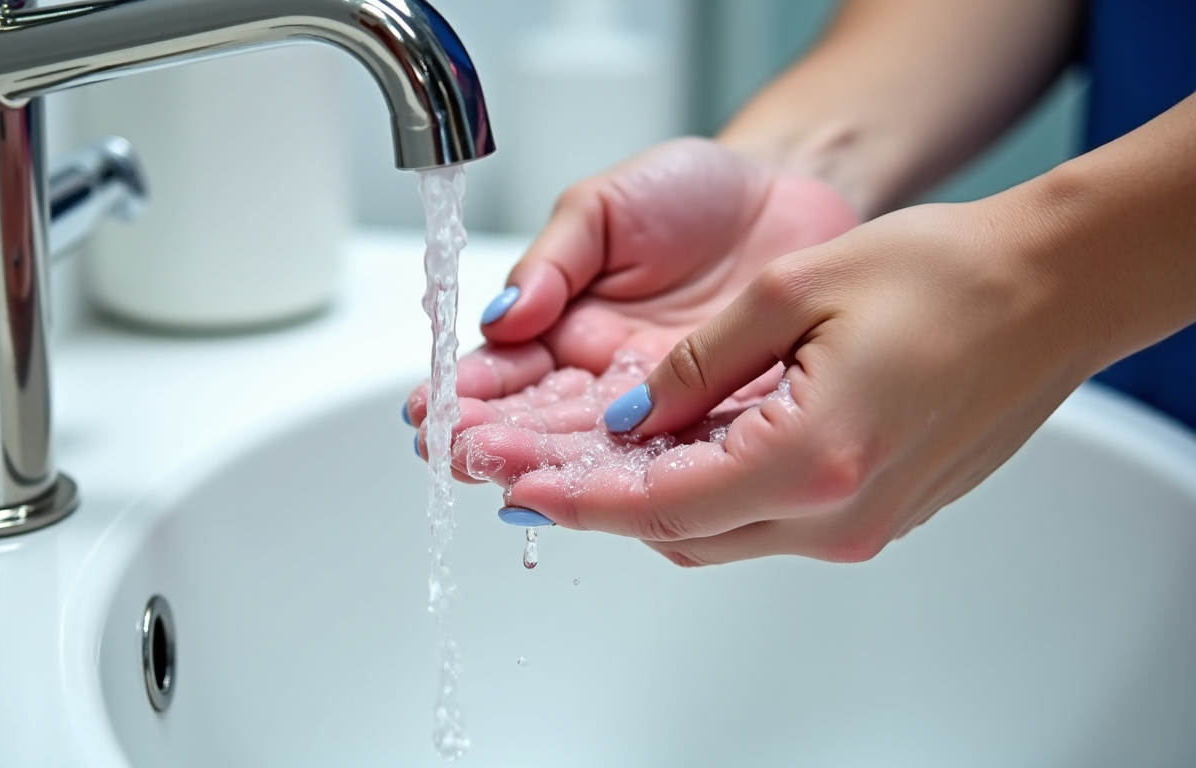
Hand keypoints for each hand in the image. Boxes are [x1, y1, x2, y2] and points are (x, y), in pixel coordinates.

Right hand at [406, 137, 857, 481]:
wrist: (788, 196)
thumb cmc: (693, 192)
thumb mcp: (603, 206)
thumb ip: (552, 261)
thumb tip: (500, 317)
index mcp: (562, 329)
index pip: (502, 372)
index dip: (465, 393)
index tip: (432, 410)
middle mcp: (601, 381)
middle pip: (539, 423)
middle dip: (496, 440)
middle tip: (464, 455)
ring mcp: (656, 409)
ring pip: (594, 451)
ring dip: (550, 465)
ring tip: (511, 474)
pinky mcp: (712, 422)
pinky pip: (670, 455)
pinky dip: (634, 474)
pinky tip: (598, 489)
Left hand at [470, 197, 1095, 564]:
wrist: (1047, 291)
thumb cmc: (943, 275)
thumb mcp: (790, 292)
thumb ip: (693, 366)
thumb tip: (624, 420)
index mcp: (811, 459)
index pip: (659, 505)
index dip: (578, 498)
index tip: (517, 487)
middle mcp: (838, 515)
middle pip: (681, 533)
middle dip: (600, 504)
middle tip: (530, 472)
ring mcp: (863, 524)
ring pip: (720, 532)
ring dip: (653, 498)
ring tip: (591, 458)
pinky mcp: (876, 515)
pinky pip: (766, 518)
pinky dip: (710, 490)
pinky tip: (677, 448)